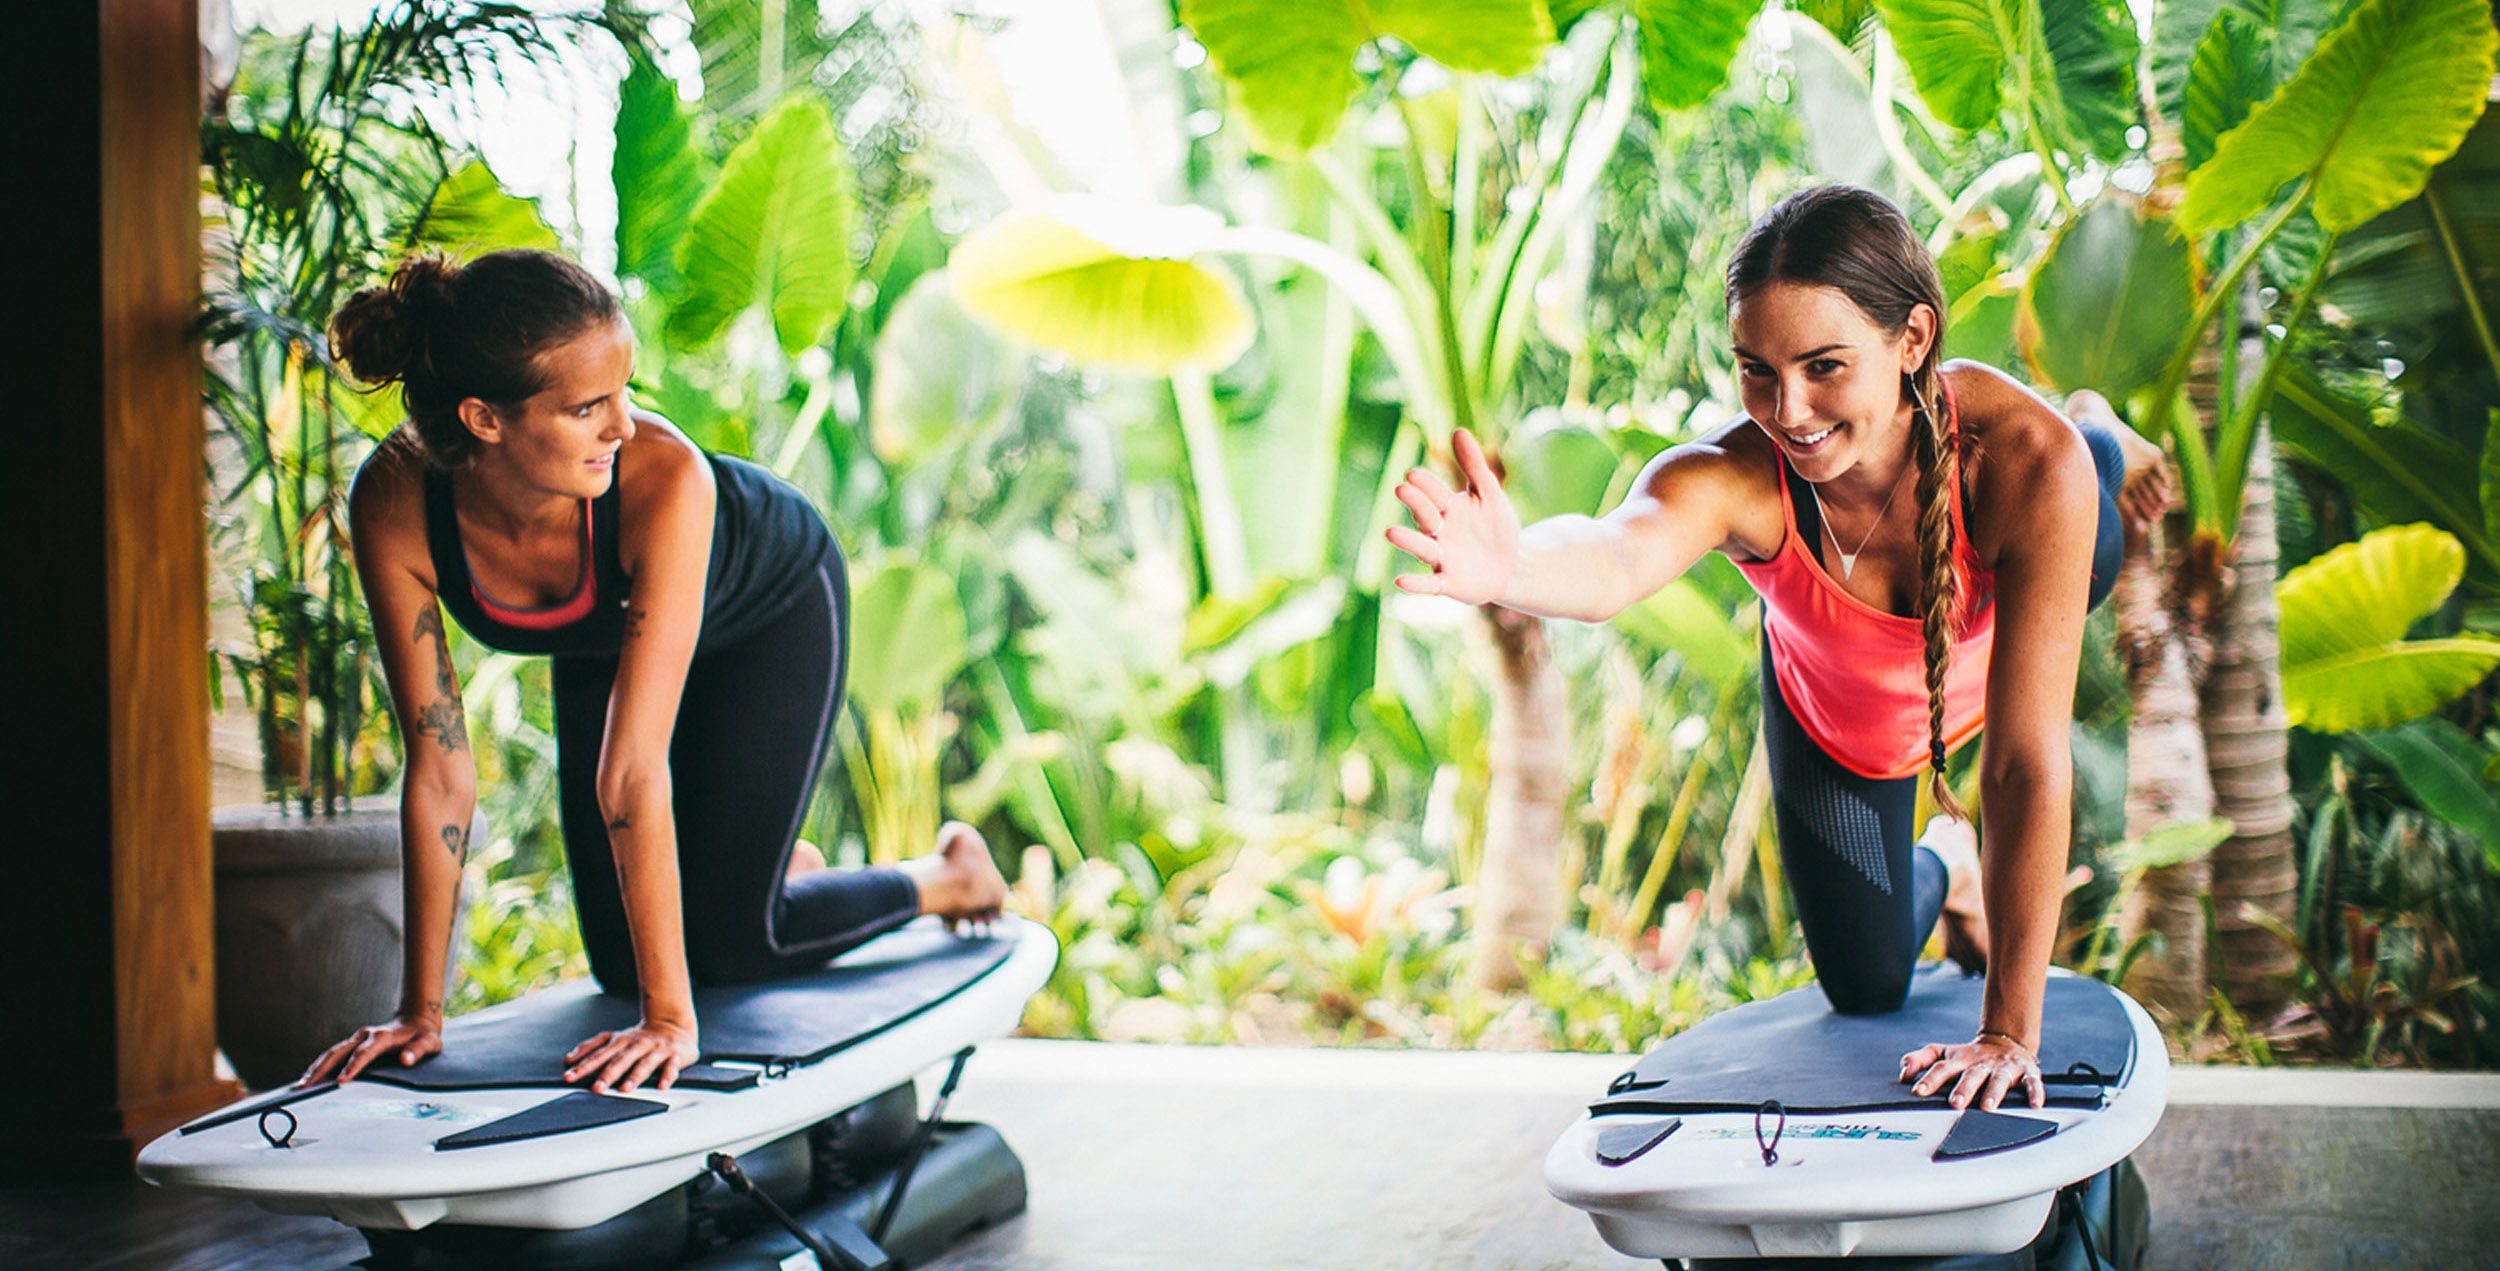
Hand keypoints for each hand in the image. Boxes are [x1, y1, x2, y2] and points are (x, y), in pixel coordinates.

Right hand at [298, 1015, 442, 1086]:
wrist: (417, 1020)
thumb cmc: (423, 1035)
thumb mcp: (429, 1042)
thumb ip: (418, 1051)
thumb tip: (405, 1059)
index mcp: (382, 1036)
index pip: (364, 1053)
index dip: (353, 1066)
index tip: (342, 1080)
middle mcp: (366, 1035)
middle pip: (339, 1051)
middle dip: (322, 1068)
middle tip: (306, 1085)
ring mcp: (358, 1039)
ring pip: (333, 1052)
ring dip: (317, 1067)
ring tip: (302, 1084)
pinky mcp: (354, 1044)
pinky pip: (334, 1054)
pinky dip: (321, 1065)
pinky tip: (310, 1077)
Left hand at [564, 1017, 698, 1093]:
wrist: (673, 1025)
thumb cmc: (639, 1038)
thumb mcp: (613, 1038)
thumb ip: (590, 1047)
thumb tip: (568, 1059)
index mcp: (620, 1041)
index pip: (599, 1055)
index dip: (583, 1066)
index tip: (569, 1077)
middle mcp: (636, 1044)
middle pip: (620, 1060)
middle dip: (607, 1074)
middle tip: (596, 1088)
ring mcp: (655, 1049)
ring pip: (644, 1063)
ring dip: (634, 1076)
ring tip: (625, 1089)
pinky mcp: (674, 1055)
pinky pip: (671, 1067)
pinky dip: (667, 1076)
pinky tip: (662, 1086)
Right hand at [1387, 428, 1520, 604]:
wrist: (1513, 566)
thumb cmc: (1496, 528)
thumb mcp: (1490, 494)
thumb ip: (1474, 465)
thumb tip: (1458, 430)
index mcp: (1448, 508)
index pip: (1434, 494)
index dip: (1425, 485)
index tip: (1413, 474)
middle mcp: (1440, 532)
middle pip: (1425, 516)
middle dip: (1416, 504)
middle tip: (1403, 489)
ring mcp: (1442, 558)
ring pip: (1422, 548)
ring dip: (1407, 541)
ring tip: (1390, 532)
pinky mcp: (1448, 583)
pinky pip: (1429, 585)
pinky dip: (1415, 585)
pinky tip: (1399, 582)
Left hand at [1900, 1034, 2043, 1110]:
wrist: (2005, 1043)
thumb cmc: (1969, 1056)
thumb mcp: (1943, 1053)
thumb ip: (1920, 1059)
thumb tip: (1903, 1074)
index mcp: (1960, 1060)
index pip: (1942, 1068)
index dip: (1930, 1079)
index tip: (1918, 1091)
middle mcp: (1981, 1064)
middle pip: (1971, 1076)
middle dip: (1963, 1089)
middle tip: (1954, 1103)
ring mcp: (2004, 1068)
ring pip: (1999, 1080)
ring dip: (1994, 1092)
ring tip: (1987, 1106)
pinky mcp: (2026, 1073)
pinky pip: (2032, 1083)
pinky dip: (2034, 1093)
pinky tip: (2034, 1104)